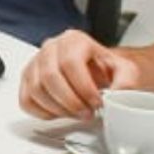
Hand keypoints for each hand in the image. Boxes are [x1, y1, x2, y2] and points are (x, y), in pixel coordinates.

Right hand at [18, 31, 140, 123]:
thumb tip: (119, 96)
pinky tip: (60, 113)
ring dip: (58, 109)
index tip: (97, 103)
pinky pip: (26, 100)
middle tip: (87, 113)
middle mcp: (51, 47)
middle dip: (70, 102)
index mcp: (74, 40)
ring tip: (76, 113)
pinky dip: (43, 113)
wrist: (99, 72)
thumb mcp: (126, 71)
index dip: (83, 88)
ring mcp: (36, 63)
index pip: (70, 62)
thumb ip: (127, 82)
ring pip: (36, 89)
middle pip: (50, 76)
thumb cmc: (108, 70)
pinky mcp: (28, 79)